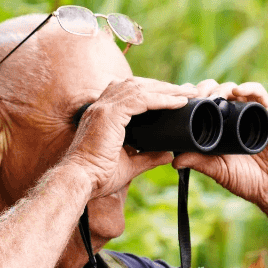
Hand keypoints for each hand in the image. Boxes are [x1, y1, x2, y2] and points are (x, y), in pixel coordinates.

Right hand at [62, 77, 195, 198]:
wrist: (80, 181)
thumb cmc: (98, 176)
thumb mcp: (129, 164)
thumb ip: (148, 157)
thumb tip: (168, 154)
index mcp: (102, 115)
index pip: (130, 94)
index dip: (152, 92)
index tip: (174, 97)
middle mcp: (101, 106)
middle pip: (136, 85)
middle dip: (163, 86)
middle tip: (186, 91)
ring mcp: (104, 108)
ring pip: (141, 88)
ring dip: (166, 89)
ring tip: (187, 93)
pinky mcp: (109, 114)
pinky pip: (141, 99)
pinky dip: (161, 99)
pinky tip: (178, 102)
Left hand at [172, 80, 267, 226]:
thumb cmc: (247, 180)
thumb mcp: (218, 170)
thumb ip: (199, 162)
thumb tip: (174, 161)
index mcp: (220, 127)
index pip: (203, 104)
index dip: (192, 98)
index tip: (180, 100)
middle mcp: (234, 116)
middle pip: (217, 91)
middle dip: (204, 89)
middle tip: (195, 97)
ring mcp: (251, 113)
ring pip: (235, 89)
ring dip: (222, 87)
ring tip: (213, 96)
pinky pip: (260, 94)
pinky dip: (249, 87)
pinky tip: (237, 90)